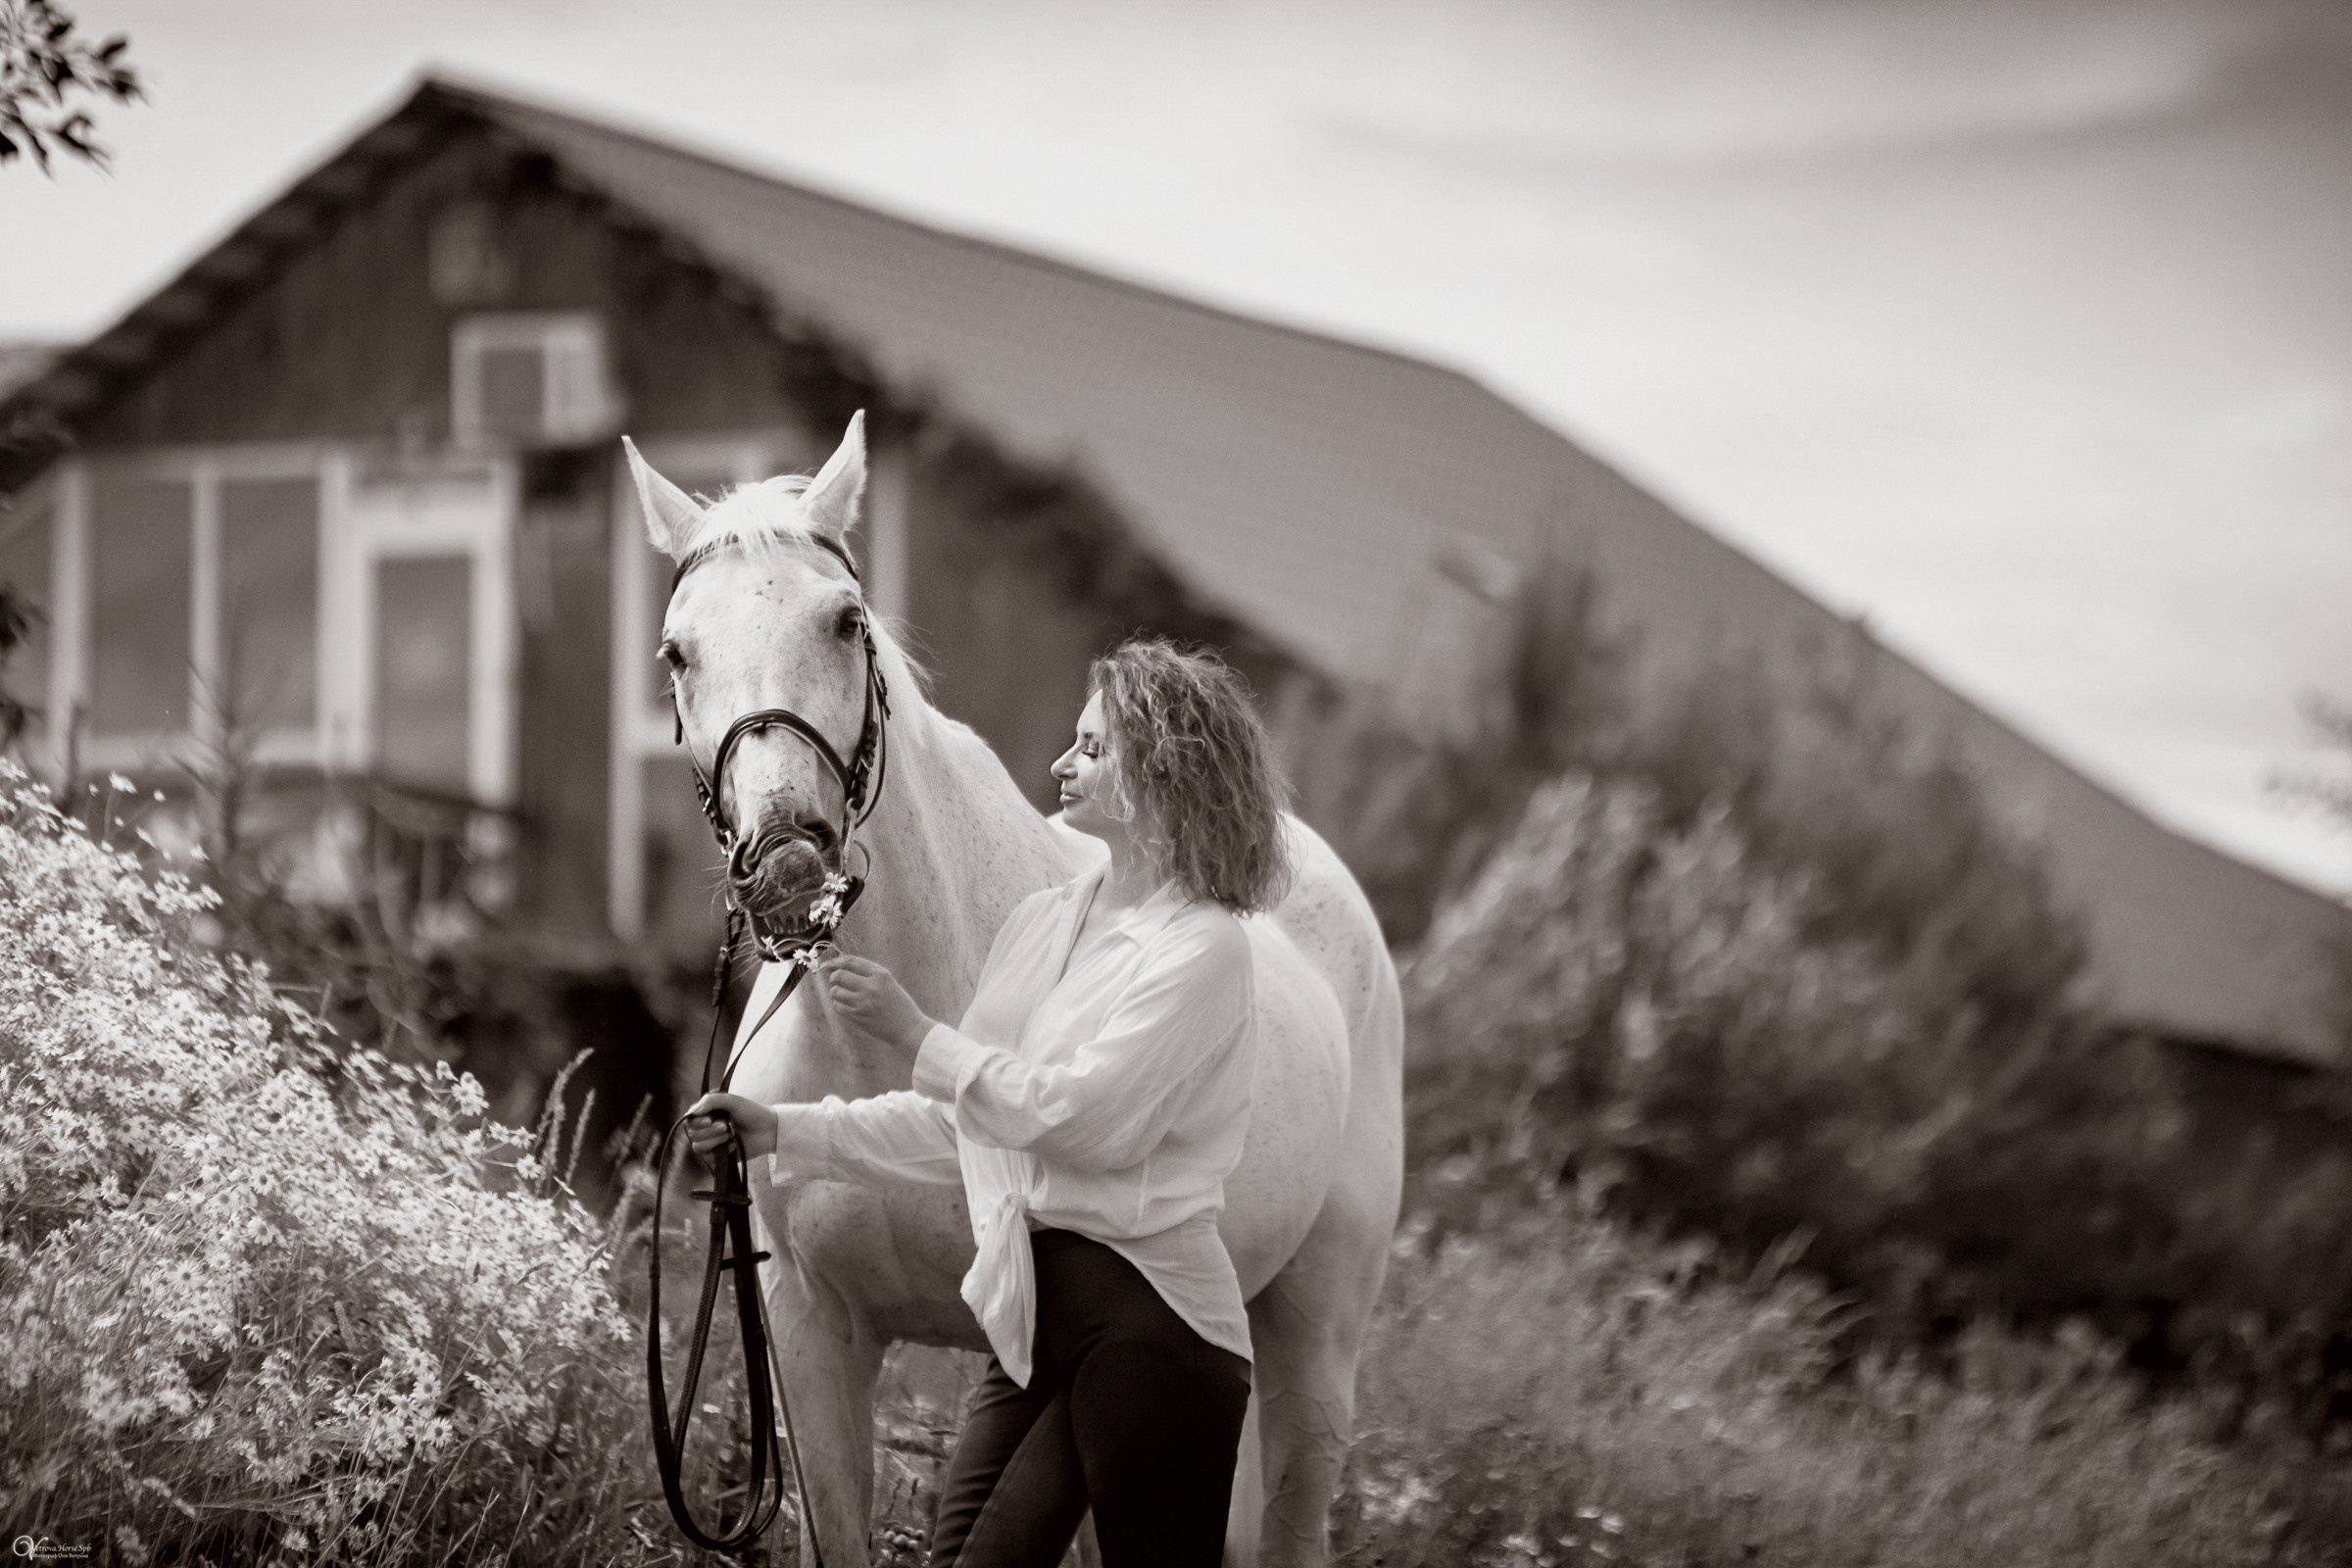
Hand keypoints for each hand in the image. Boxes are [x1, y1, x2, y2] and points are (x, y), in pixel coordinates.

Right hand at [684, 1092, 777, 1161]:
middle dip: (709, 1131)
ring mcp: (711, 1144)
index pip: (690, 1119)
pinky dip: (721, 1151)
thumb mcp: (732, 1101)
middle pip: (692, 1134)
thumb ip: (711, 1101)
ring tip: (730, 1135)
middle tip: (726, 1126)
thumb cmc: (751, 1112)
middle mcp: (705, 1129)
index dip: (697, 1121)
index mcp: (706, 1114)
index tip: (709, 1120)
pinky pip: (708, 1159)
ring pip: (698, 1147)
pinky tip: (733, 1145)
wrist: (768, 1130)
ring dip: (715, 1140)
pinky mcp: (717, 1157)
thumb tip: (693, 1111)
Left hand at [819, 953, 934, 1057]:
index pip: (851, 961)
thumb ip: (868, 973)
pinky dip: (839, 1004)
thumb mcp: (887, 982)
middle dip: (834, 977)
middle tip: (836, 981)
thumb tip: (841, 965)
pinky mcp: (858, 1017)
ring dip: (836, 992)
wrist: (907, 1027)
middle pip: (839, 975)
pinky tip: (847, 1005)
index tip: (834, 965)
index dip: (839, 962)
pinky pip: (838, 1006)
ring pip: (835, 992)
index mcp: (880, 975)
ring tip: (842, 994)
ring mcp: (863, 1003)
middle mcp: (870, 987)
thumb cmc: (897, 1002)